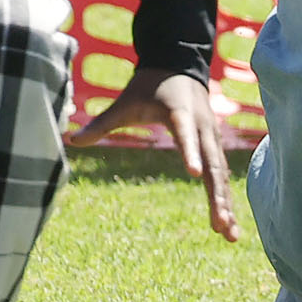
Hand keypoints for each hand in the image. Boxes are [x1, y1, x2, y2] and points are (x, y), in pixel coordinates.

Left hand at [75, 62, 241, 238]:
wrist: (179, 66)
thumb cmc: (149, 87)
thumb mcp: (125, 102)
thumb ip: (101, 123)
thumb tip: (71, 140)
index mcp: (181, 113)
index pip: (187, 134)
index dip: (189, 152)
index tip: (192, 173)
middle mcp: (203, 128)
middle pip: (213, 165)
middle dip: (218, 195)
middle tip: (221, 224)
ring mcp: (212, 139)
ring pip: (221, 175)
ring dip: (225, 204)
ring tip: (230, 235)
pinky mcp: (213, 147)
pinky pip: (221, 176)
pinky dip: (225, 198)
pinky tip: (227, 223)